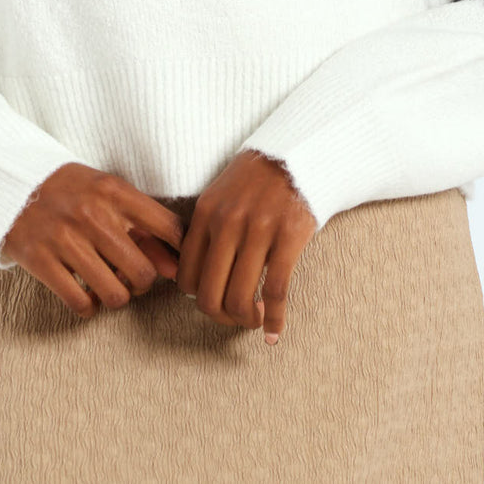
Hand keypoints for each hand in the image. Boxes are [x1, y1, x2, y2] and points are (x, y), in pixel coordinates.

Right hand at [0, 163, 185, 319]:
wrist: (12, 185)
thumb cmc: (71, 191)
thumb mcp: (108, 193)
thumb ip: (143, 226)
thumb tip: (175, 270)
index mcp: (114, 191)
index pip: (169, 228)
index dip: (178, 253)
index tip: (172, 264)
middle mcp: (92, 214)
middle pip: (144, 272)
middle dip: (143, 282)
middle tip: (131, 276)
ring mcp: (64, 238)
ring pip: (115, 295)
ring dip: (116, 297)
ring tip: (108, 285)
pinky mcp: (40, 261)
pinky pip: (81, 304)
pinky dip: (88, 307)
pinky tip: (85, 293)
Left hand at [175, 149, 317, 342]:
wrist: (297, 151)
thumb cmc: (256, 179)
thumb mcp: (220, 196)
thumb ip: (206, 232)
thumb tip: (193, 280)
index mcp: (205, 213)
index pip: (186, 276)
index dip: (198, 299)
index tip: (214, 301)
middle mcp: (227, 222)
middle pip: (209, 294)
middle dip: (220, 317)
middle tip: (235, 318)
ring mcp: (258, 229)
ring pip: (239, 298)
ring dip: (245, 321)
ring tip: (254, 319)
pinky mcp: (289, 236)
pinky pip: (275, 291)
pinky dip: (274, 319)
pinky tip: (274, 331)